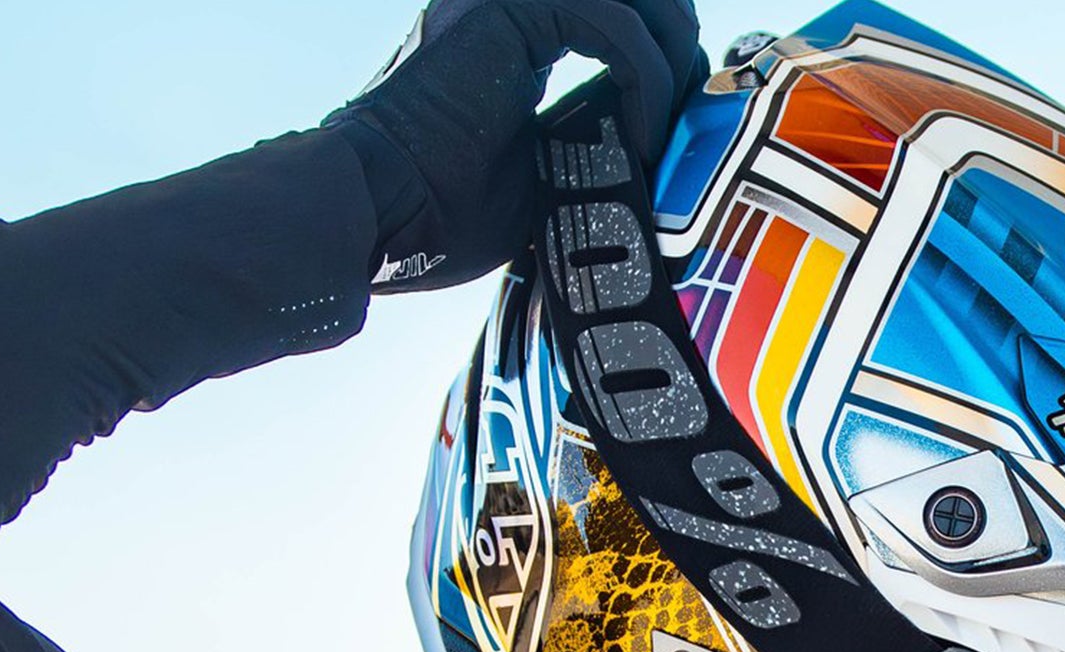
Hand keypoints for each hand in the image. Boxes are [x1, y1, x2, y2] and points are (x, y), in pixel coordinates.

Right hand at [324, 0, 700, 292]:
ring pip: (636, 1)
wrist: (377, 212)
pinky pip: (614, 24)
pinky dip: (645, 81)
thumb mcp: (542, 176)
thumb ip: (590, 143)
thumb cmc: (439, 217)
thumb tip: (653, 164)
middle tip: (687, 127)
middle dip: (680, 53)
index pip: (619, 14)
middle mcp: (511, 4)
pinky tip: (640, 138)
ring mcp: (507, 0)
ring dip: (669, 69)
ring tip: (664, 137)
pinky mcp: (510, 11)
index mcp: (514, 35)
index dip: (666, 64)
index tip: (673, 137)